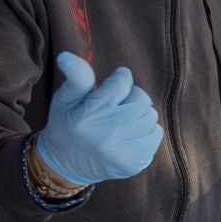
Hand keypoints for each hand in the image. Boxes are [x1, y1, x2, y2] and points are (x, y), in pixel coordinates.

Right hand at [35, 51, 163, 187]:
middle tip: (117, 104)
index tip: (114, 84)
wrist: (65, 165)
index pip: (122, 82)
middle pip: (141, 99)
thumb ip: (75, 77)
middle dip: (131, 97)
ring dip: (139, 114)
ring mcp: (124, 150)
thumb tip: (67, 55)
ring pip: (150, 116)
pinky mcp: (136, 162)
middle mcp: (108, 133)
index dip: (119, 79)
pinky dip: (146, 130)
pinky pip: (156, 133)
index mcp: (90, 114)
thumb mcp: (64, 99)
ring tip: (121, 120)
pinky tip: (129, 134)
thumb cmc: (66, 125)